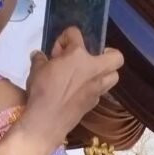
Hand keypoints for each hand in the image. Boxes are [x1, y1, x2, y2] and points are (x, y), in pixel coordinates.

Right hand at [25, 29, 122, 144]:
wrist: (47, 121)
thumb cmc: (42, 90)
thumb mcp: (37, 69)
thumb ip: (41, 59)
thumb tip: (39, 56)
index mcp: (78, 55)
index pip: (75, 33)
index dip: (65, 38)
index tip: (57, 51)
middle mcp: (93, 70)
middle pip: (116, 57)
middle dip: (108, 53)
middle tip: (94, 57)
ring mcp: (96, 88)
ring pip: (113, 77)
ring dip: (105, 73)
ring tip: (89, 74)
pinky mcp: (94, 103)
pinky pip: (100, 91)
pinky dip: (93, 88)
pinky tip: (80, 90)